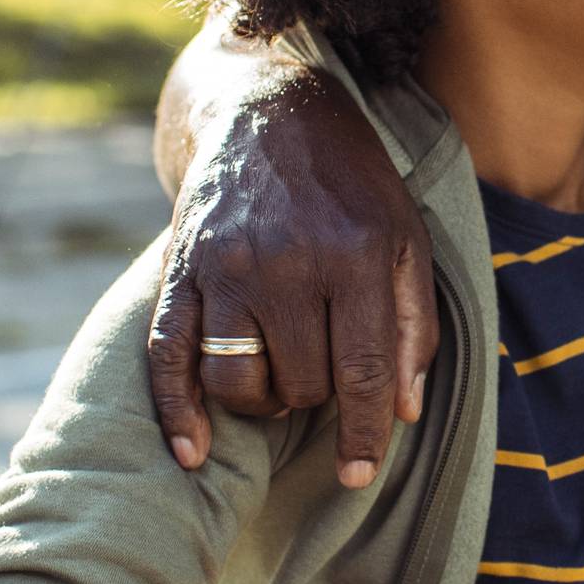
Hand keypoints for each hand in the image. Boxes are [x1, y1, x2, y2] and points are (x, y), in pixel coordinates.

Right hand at [147, 69, 436, 484]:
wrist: (268, 109)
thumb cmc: (352, 183)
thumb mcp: (406, 236)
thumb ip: (414, 324)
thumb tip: (404, 411)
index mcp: (354, 255)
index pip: (363, 372)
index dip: (364, 434)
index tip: (358, 473)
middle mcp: (287, 263)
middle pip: (301, 383)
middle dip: (316, 400)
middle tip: (323, 374)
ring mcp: (226, 266)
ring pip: (237, 380)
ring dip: (261, 403)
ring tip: (279, 381)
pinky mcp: (182, 269)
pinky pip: (169, 356)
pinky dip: (177, 412)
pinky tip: (192, 453)